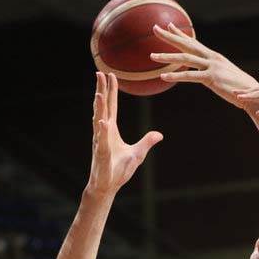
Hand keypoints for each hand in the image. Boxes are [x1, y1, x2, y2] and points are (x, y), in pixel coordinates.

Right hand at [86, 72, 162, 195]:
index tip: (109, 75)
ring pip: (99, 119)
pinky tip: (103, 121)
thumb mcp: (138, 153)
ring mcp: (100, 141)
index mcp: (111, 130)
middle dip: (101, 90)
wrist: (107, 186)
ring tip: (99, 92)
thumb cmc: (119, 170)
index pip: (112, 106)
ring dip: (99, 106)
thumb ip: (147, 142)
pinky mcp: (101, 153)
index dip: (111, 91)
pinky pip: (102, 140)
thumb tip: (159, 134)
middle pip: (103, 107)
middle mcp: (103, 132)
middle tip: (99, 73)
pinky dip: (102, 130)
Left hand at [150, 23, 258, 109]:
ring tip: (152, 56)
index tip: (168, 26)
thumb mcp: (224, 76)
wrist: (251, 94)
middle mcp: (212, 58)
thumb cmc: (238, 88)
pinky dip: (175, 76)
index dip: (180, 34)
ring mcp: (211, 67)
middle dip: (170, 36)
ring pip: (185, 59)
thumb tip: (205, 74)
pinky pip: (189, 76)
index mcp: (214, 56)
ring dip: (167, 57)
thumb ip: (213, 72)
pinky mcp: (211, 78)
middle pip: (187, 44)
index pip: (194, 42)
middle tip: (155, 28)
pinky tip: (163, 75)